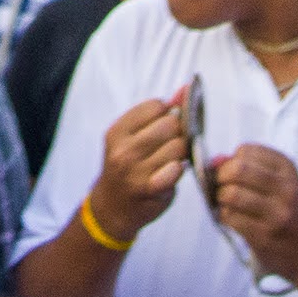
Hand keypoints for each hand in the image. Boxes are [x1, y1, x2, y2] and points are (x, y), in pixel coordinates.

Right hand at [88, 96, 187, 242]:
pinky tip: (171, 172)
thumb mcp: (132, 137)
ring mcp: (136, 170)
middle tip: (170, 143)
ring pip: (179, 146)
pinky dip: (179, 169)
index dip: (167, 113)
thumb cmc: (126, 167)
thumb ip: (158, 113)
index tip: (162, 124)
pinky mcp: (151, 188)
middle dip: (177, 131)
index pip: (156, 106)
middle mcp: (123, 150)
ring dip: (181, 152)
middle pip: (171, 124)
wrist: (112, 207)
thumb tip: (185, 90)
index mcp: (117, 132)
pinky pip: (178, 169)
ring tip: (170, 159)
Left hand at [209, 144, 297, 284]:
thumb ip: (246, 167)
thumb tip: (215, 160)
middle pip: (238, 170)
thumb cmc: (285, 210)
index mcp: (288, 168)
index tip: (233, 173)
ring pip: (231, 194)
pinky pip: (230, 217)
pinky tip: (232, 218)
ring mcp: (277, 214)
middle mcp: (286, 189)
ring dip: (220, 199)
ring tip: (226, 203)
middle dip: (221, 176)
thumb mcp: (277, 182)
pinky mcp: (265, 236)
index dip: (231, 161)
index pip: (246, 151)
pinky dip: (223, 215)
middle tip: (221, 186)